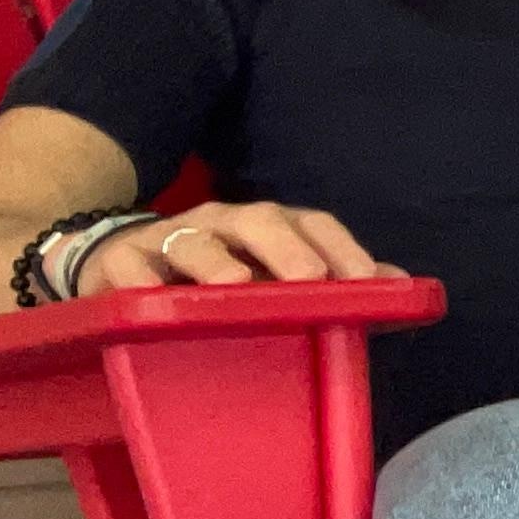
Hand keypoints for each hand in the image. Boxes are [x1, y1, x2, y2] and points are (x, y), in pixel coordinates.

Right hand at [78, 202, 398, 293]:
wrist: (119, 265)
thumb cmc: (217, 277)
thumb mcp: (274, 279)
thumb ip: (335, 281)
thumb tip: (399, 283)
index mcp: (270, 227)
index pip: (315, 224)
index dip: (343, 247)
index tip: (367, 281)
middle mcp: (225, 223)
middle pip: (260, 221)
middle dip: (287, 247)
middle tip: (308, 279)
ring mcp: (171, 238)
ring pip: (195, 241)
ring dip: (215, 261)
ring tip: (234, 286)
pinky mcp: (120, 262)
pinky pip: (130, 268)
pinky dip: (140, 280)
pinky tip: (151, 297)